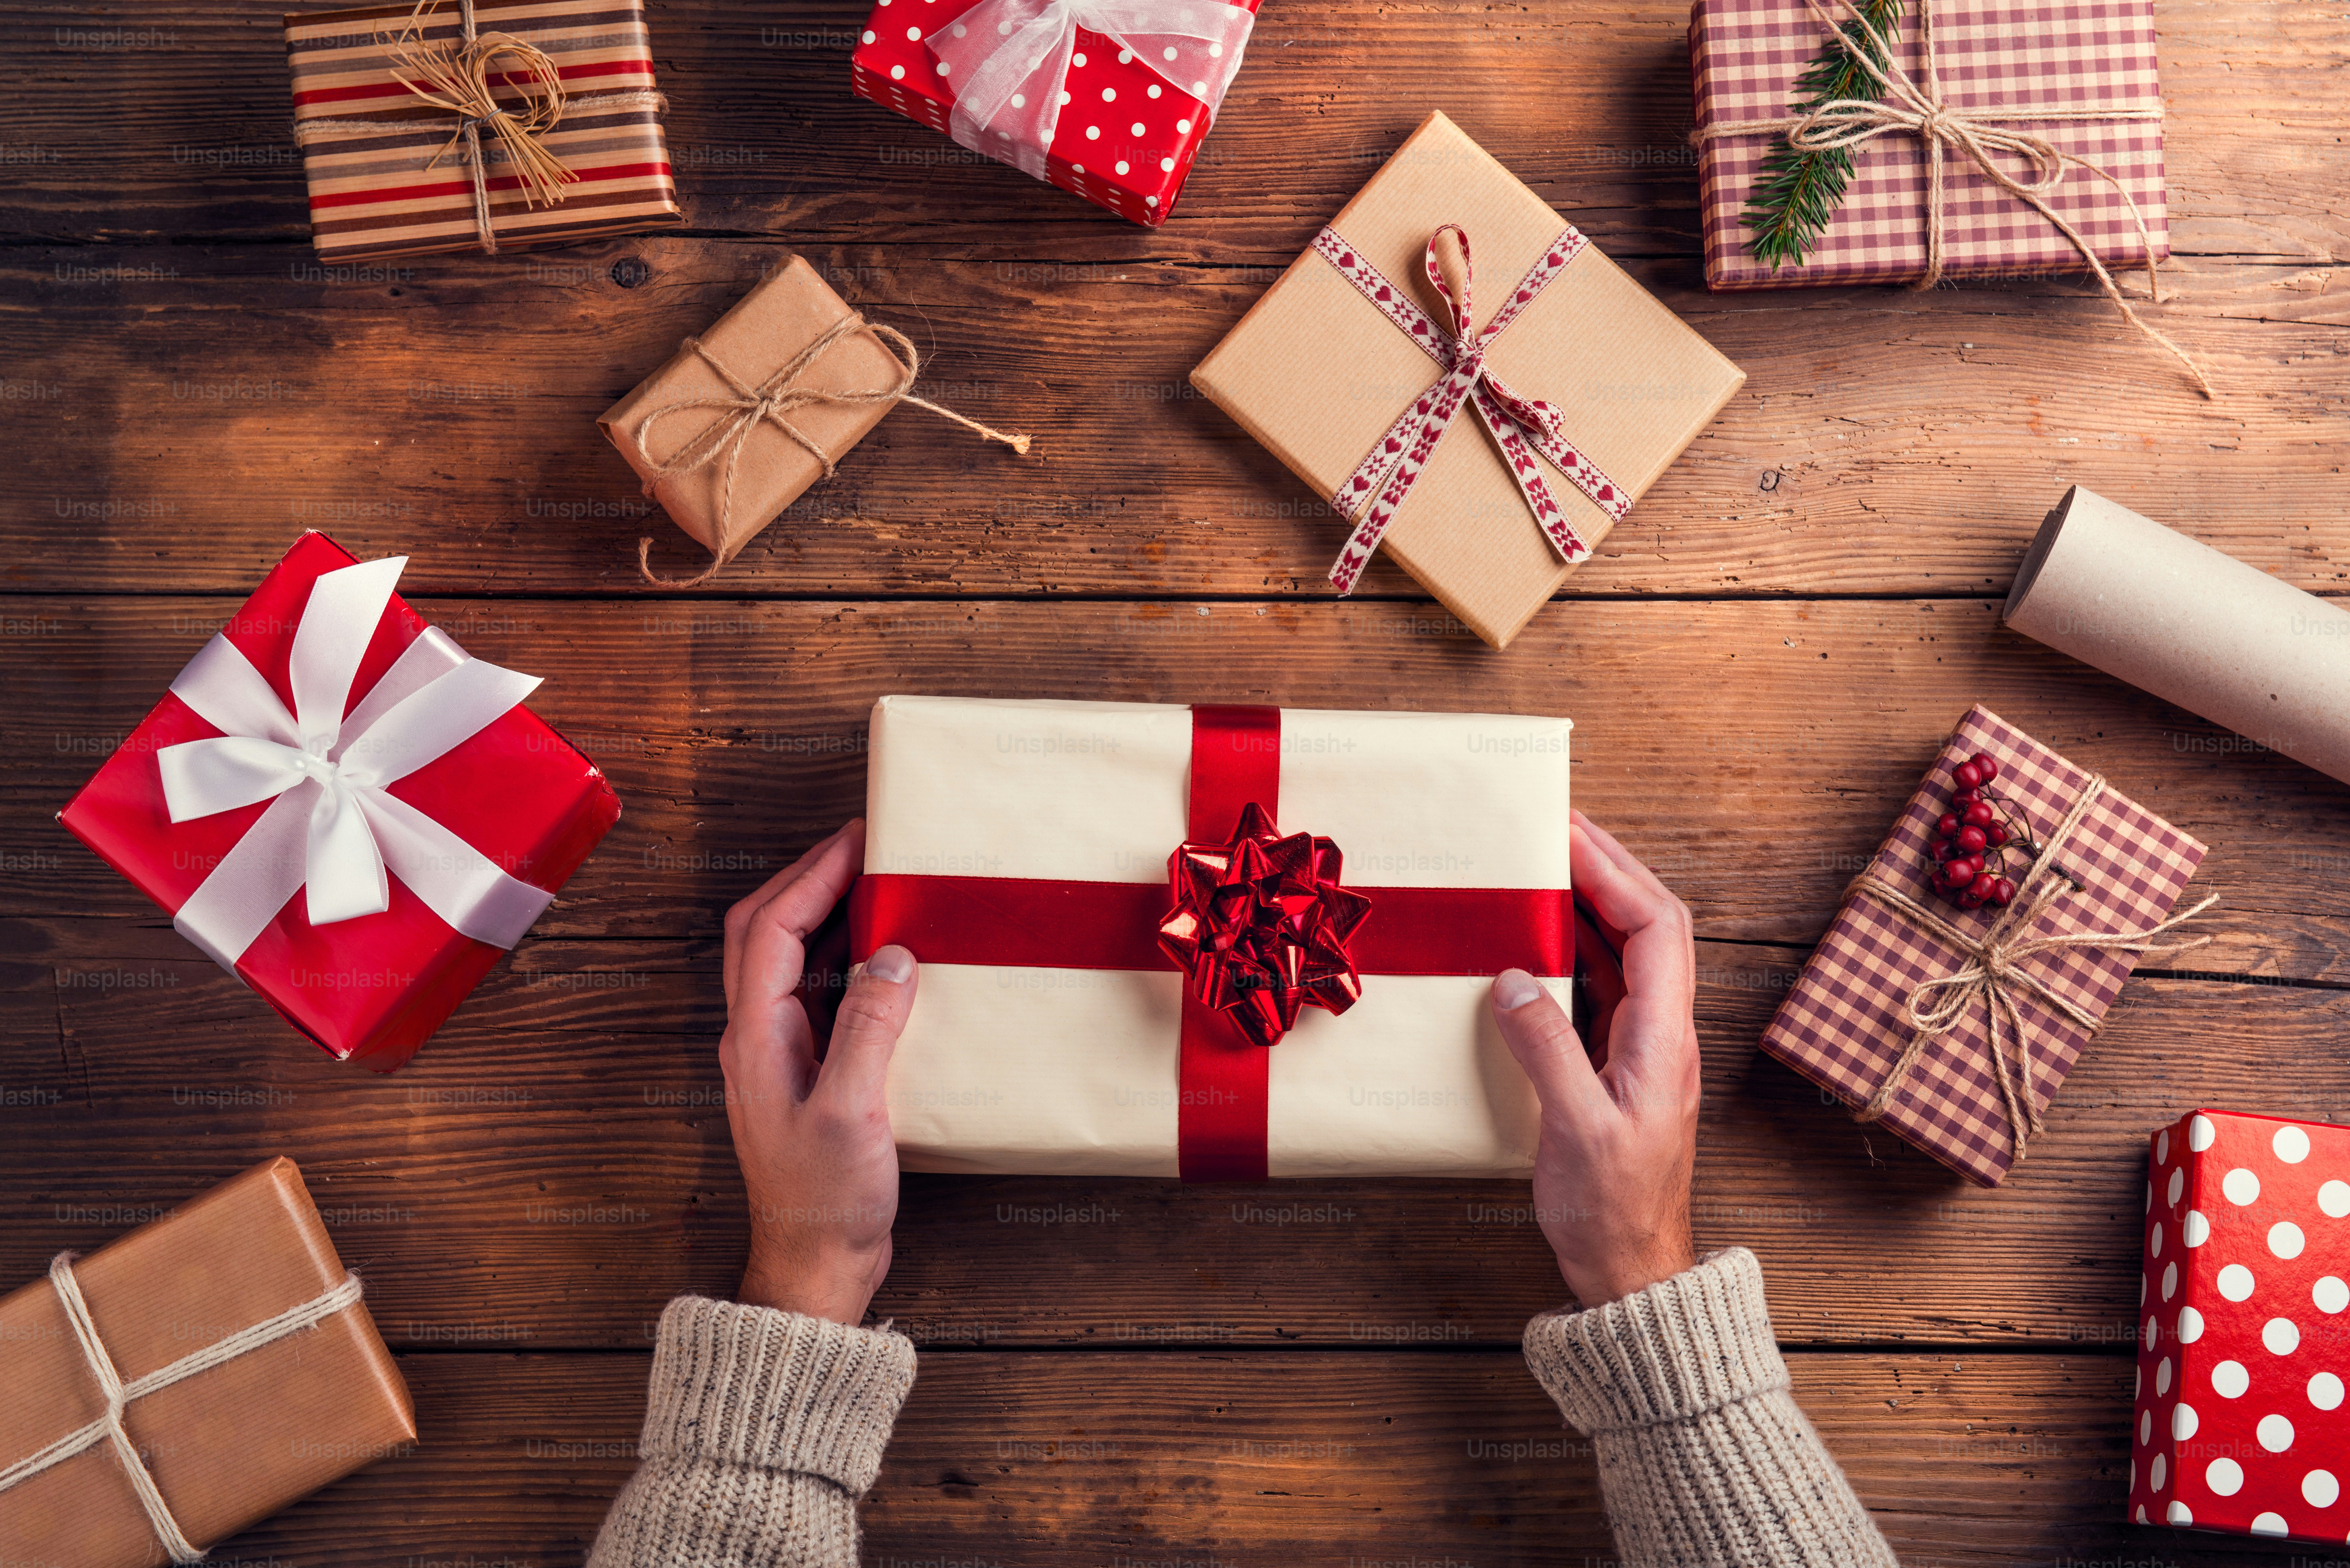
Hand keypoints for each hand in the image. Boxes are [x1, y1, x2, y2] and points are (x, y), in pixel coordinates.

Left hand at [719, 819, 918, 1324]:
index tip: (854, 840)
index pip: (772, 929)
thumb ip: (871, 1030)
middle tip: (859, 847)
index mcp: (756, 1037)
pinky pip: (816, 995)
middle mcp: (758, 1037)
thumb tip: (893, 958)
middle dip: (807, 879)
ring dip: (823, 915)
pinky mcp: (807, 1073)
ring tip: (873, 885)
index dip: (810, 876)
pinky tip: (883, 958)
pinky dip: (843, 960)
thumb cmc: (825, 1200)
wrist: (813, 1265)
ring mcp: (779, 1054)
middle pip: (765, 932)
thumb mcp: (853, 1111)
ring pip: (788, 960)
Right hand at [1491, 810, 1700, 1305]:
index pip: (1656, 927)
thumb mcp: (1574, 1131)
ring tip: (1544, 864)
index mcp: (1664, 1040)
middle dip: (1608, 866)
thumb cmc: (1612, 1212)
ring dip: (1592, 901)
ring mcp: (1643, 1049)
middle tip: (1555, 825)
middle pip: (1650, 924)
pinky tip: (1540, 938)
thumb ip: (1546, 1050)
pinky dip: (1575, 948)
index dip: (1615, 870)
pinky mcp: (1617, 1066)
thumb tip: (1513, 980)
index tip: (1567, 830)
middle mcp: (1663, 1034)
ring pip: (1628, 951)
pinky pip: (1604, 986)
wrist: (1633, 1274)